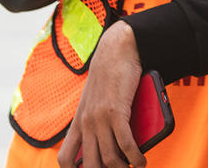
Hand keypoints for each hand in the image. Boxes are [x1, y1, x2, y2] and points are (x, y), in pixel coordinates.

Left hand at [58, 21, 144, 167]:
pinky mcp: (116, 112)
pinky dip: (136, 157)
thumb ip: (97, 121)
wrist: (115, 51)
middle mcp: (86, 123)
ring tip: (134, 167)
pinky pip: (126, 144)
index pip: (66, 159)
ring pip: (110, 159)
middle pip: (90, 165)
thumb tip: (112, 144)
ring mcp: (100, 118)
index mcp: (78, 122)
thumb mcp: (95, 101)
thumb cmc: (109, 75)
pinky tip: (141, 160)